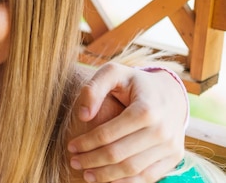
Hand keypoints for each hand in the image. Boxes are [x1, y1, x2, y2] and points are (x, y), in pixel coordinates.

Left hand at [68, 62, 185, 182]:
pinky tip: (108, 179)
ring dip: (106, 175)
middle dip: (92, 161)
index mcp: (146, 109)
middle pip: (119, 155)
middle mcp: (162, 130)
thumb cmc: (134, 83)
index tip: (71, 146)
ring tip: (87, 174)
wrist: (170, 93)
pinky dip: (126, 182)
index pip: (108, 134)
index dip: (86, 143)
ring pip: (132, 169)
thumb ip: (94, 88)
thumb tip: (82, 116)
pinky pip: (148, 177)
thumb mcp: (113, 73)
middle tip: (74, 162)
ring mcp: (170, 146)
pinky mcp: (174, 157)